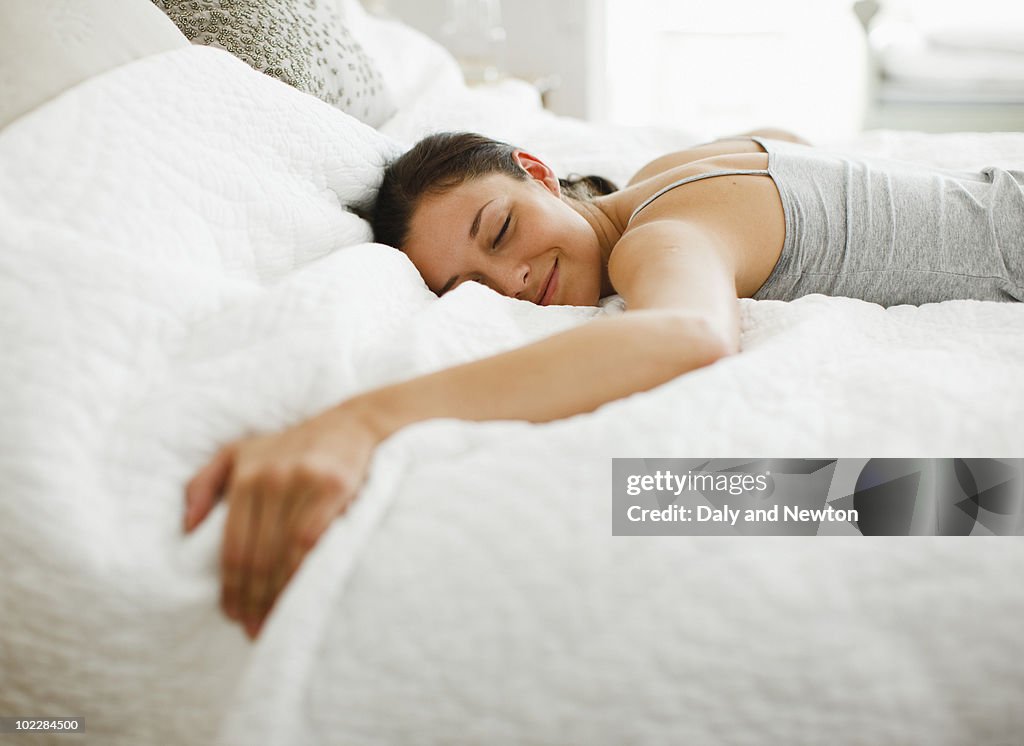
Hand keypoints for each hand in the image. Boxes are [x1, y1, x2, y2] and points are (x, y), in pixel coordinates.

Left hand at [183, 402, 382, 638]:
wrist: (352, 423)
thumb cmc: (293, 445)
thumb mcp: (240, 452)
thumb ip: (205, 483)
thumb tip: (186, 528)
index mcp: (244, 476)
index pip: (232, 545)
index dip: (231, 587)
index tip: (232, 616)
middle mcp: (269, 479)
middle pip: (256, 555)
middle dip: (253, 599)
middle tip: (254, 630)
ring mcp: (301, 482)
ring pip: (283, 553)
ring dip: (278, 594)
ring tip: (275, 622)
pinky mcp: (332, 487)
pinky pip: (311, 541)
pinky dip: (303, 573)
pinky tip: (301, 594)